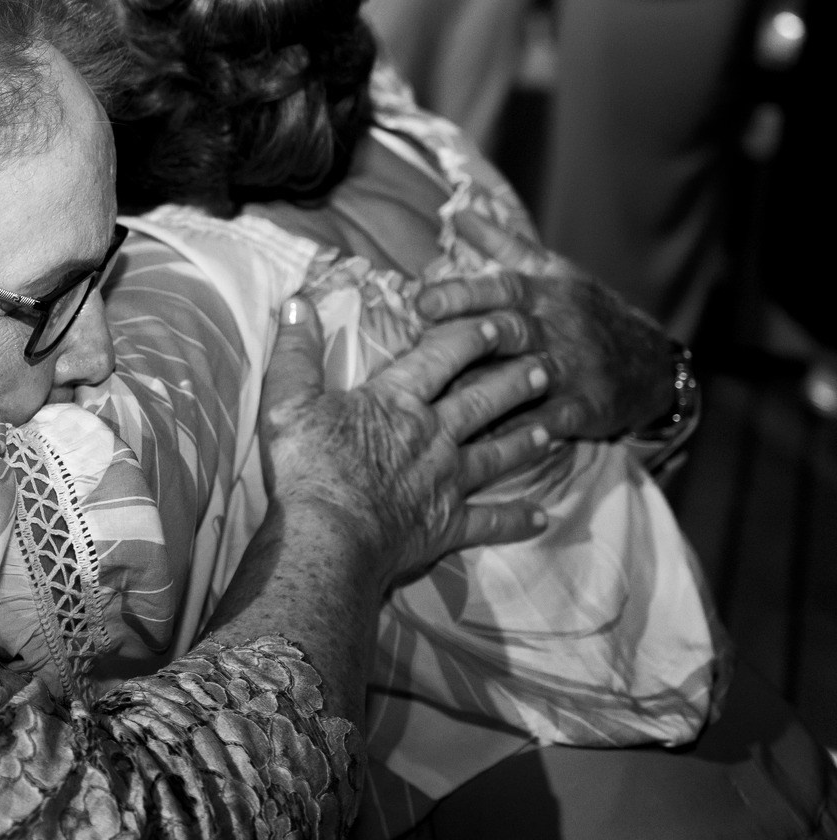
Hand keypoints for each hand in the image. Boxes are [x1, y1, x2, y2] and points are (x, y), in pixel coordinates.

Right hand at [260, 297, 552, 587]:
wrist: (329, 536)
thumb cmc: (306, 467)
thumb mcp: (288, 400)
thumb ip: (296, 350)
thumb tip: (294, 302)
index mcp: (397, 401)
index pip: (441, 359)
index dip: (471, 338)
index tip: (500, 323)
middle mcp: (432, 435)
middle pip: (483, 402)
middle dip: (515, 382)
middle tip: (547, 367)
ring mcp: (445, 481)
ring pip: (497, 455)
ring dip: (525, 441)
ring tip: (551, 429)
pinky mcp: (447, 524)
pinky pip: (490, 522)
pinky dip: (516, 520)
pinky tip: (541, 518)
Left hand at [414, 210, 676, 440]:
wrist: (651, 364)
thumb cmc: (586, 314)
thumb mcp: (554, 273)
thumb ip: (504, 246)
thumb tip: (459, 212)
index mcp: (546, 294)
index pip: (502, 287)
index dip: (462, 293)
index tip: (420, 302)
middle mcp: (557, 329)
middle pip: (509, 330)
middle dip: (465, 337)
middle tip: (420, 347)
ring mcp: (572, 370)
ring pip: (522, 378)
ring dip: (481, 388)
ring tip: (435, 398)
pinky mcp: (583, 409)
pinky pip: (544, 423)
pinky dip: (513, 432)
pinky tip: (476, 442)